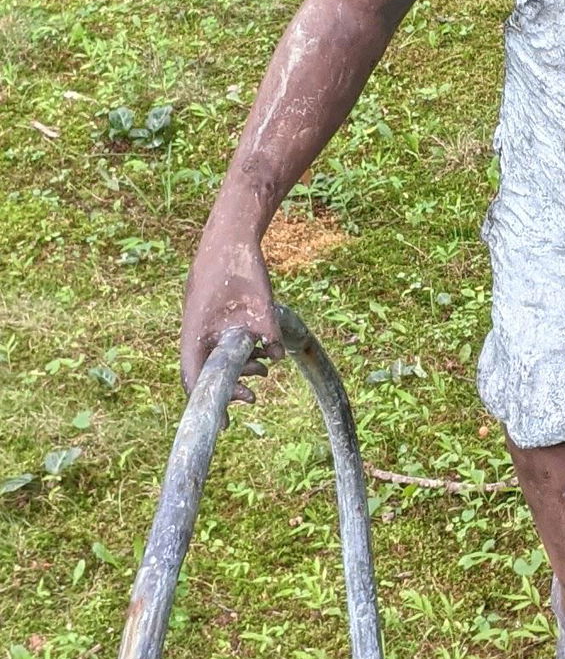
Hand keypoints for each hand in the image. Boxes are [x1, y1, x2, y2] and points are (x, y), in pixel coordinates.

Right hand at [180, 230, 281, 400]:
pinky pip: (223, 344)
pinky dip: (241, 353)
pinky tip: (262, 353)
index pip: (195, 377)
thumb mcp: (261, 302)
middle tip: (253, 397)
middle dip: (230, 388)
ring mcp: (205, 324)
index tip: (224, 423)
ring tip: (263, 372)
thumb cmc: (239, 266)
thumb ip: (268, 331)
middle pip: (206, 372)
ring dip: (239, 370)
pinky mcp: (215, 316)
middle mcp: (197, 331)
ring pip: (217, 358)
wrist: (230, 235)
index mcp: (197, 331)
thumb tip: (276, 358)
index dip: (208, 404)